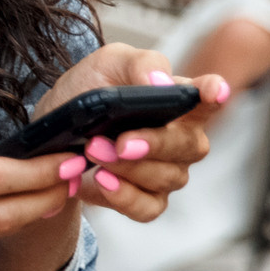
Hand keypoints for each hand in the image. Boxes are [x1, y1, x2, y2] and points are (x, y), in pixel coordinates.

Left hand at [29, 43, 221, 220]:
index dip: (213, 94)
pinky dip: (124, 196)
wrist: (55, 129)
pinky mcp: (147, 199)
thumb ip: (140, 65)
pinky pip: (148, 207)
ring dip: (128, 167)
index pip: (207, 97)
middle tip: (121, 142)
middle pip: (189, 146)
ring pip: (166, 177)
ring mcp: (168, 171)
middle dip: (154, 144)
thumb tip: (161, 83)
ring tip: (94, 150)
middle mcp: (182, 139)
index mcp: (179, 101)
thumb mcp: (108, 63)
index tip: (214, 91)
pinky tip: (102, 180)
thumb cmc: (89, 90)